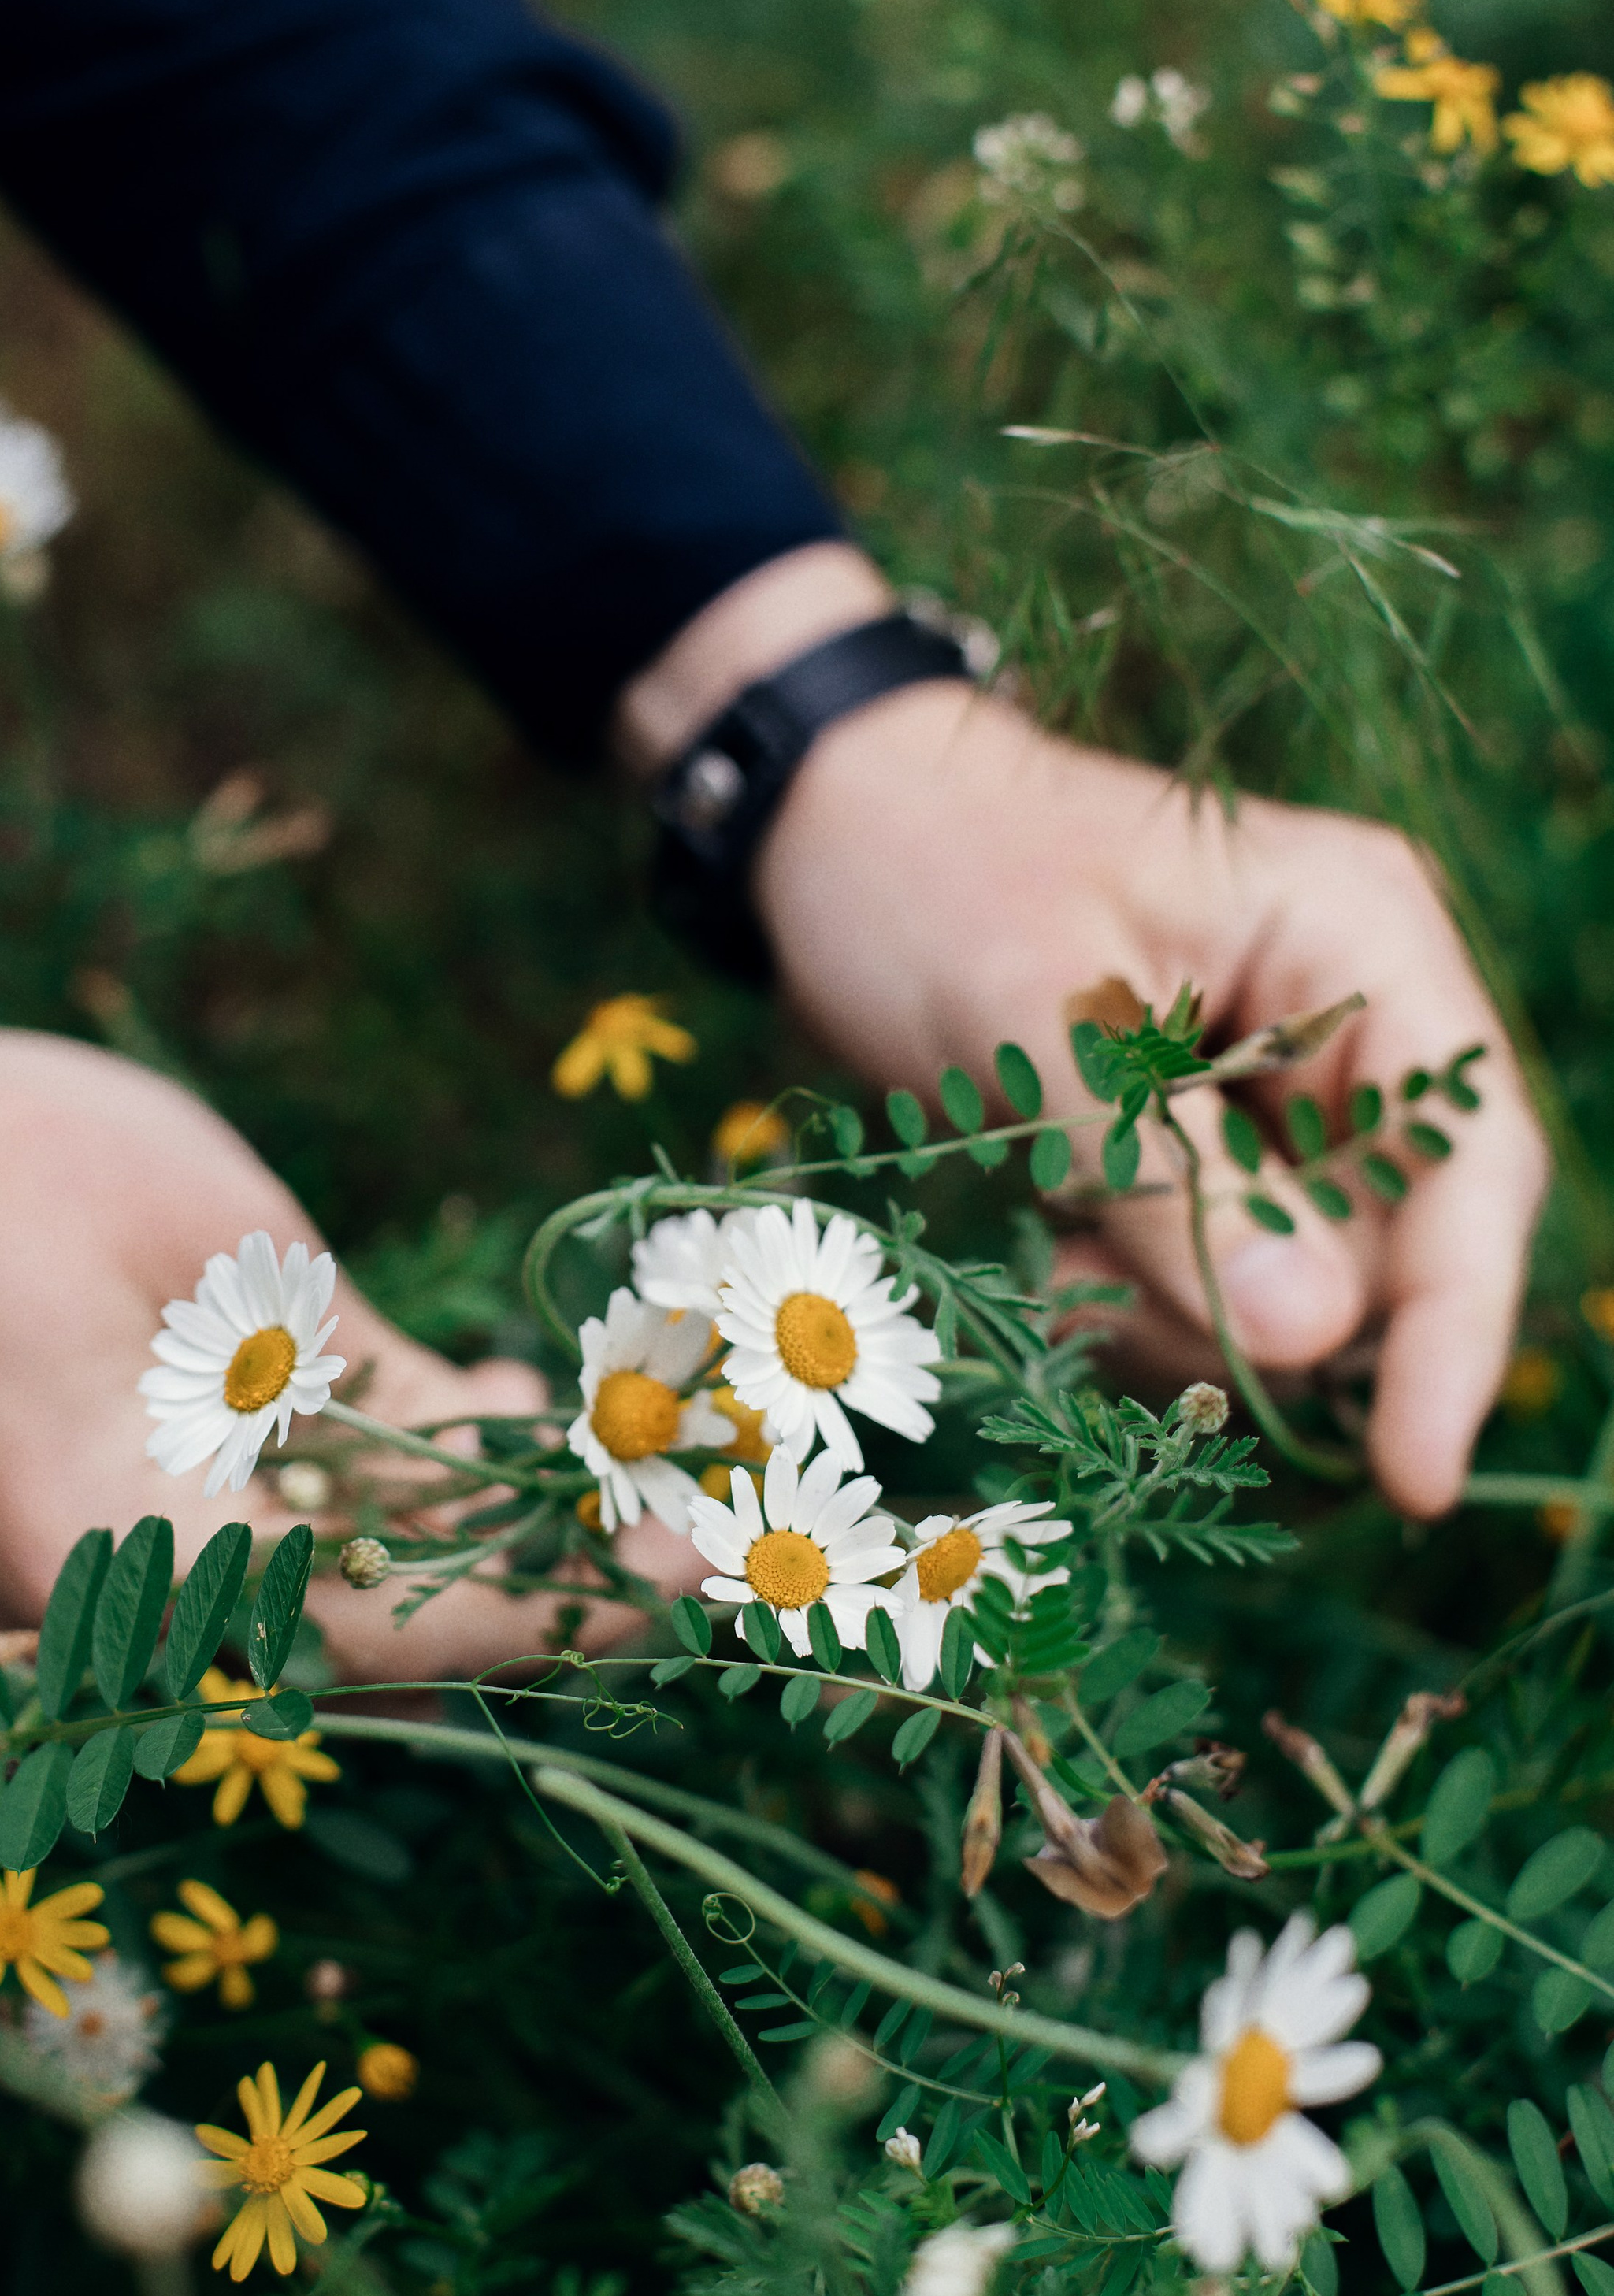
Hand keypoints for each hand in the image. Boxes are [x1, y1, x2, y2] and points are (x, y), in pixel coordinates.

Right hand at [0, 923, 694, 1670]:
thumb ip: (368, 1376)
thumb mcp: (225, 1239)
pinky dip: (362, 1508)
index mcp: (123, 1550)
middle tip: (684, 1507)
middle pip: (362, 1648)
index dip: (559, 1602)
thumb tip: (515, 1456)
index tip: (695, 1564)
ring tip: (593, 1438)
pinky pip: (245, 1563)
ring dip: (457, 1539)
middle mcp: (92, 1612)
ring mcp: (67, 1588)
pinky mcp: (60, 1538)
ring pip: (313, 1611)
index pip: (390, 1632)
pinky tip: (454, 1408)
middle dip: (531, 1577)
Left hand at [753, 678, 1546, 1515]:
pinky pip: (1213, 1278)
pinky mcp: (1207, 1146)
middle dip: (1258, 1318)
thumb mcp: (1031, 1019)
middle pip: (1391, 1247)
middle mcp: (1352, 1017)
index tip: (1412, 1476)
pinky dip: (1132, 1295)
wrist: (828, 819)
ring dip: (1173, 1311)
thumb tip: (1313, 1340)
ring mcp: (1281, 1089)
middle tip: (1092, 1282)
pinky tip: (1043, 1237)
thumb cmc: (929, 870)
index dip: (1457, 1329)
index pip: (1468, 1160)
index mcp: (1359, 937)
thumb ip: (1166, 1176)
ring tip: (1047, 1237)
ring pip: (1297, 1291)